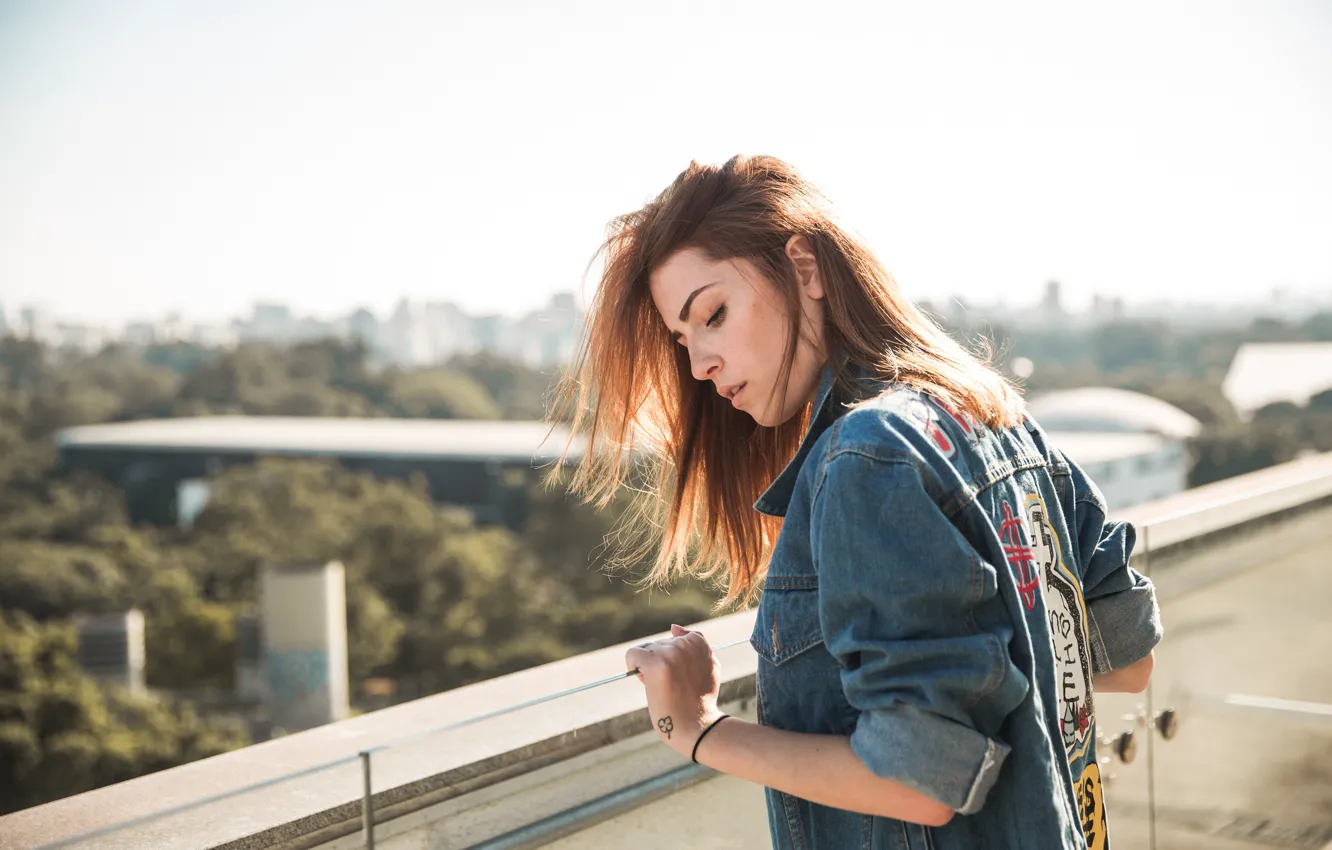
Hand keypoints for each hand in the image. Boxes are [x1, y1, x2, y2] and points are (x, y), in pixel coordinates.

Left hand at [625, 624, 724, 757]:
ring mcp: (670, 653)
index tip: (681, 675)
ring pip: (646, 651)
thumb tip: (673, 627)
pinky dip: (633, 666)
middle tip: (671, 685)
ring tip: (663, 687)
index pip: (675, 638)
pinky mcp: (655, 664)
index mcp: (698, 641)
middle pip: (658, 645)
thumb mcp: (709, 665)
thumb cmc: (701, 699)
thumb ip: (697, 644)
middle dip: (661, 662)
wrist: (696, 725)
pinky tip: (644, 680)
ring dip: (649, 667)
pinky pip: (632, 655)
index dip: (674, 657)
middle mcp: (684, 643)